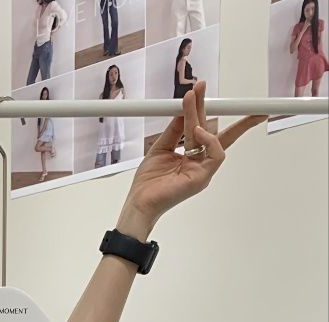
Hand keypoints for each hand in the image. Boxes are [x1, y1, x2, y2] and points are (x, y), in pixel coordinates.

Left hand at [117, 83, 262, 239]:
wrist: (139, 202)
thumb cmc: (148, 183)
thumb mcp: (161, 147)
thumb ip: (175, 130)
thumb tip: (184, 108)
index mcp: (191, 156)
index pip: (204, 129)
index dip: (206, 110)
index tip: (203, 91)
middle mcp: (200, 163)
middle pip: (213, 129)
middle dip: (209, 106)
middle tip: (202, 85)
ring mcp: (203, 171)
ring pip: (213, 138)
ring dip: (200, 117)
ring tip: (190, 102)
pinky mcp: (203, 178)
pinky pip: (216, 154)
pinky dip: (209, 140)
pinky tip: (197, 131)